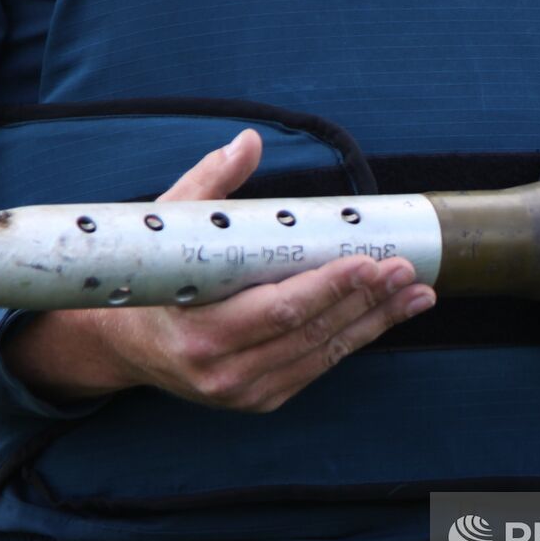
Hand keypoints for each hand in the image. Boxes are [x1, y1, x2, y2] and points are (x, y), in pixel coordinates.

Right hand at [3, 129, 436, 410]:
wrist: (122, 345)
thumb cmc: (150, 278)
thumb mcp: (168, 227)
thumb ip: (210, 184)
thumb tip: (249, 141)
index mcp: (198, 332)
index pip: (280, 308)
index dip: (331, 286)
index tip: (371, 260)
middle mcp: (222, 372)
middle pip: (312, 333)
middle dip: (367, 301)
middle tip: (408, 270)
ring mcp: (244, 393)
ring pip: (323, 354)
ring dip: (375, 322)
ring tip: (416, 292)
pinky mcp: (261, 399)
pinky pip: (318, 366)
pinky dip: (355, 338)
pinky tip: (387, 314)